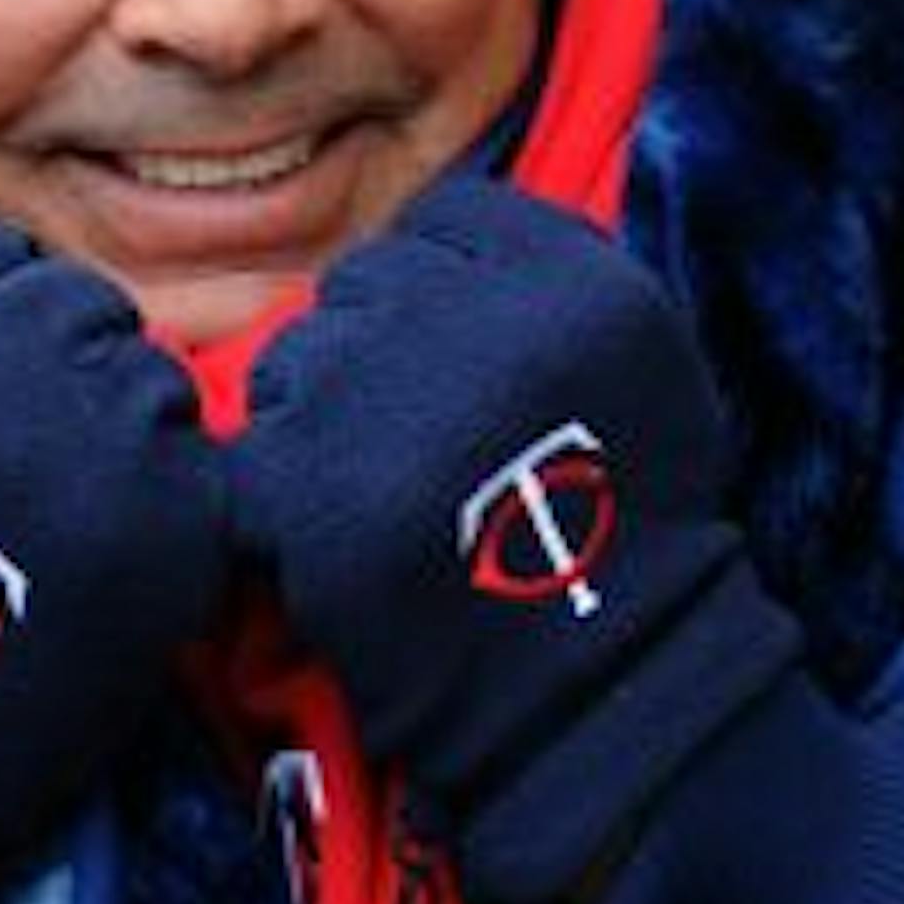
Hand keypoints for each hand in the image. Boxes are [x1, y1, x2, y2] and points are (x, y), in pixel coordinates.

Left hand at [230, 176, 798, 903]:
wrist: (592, 685)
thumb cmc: (628, 531)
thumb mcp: (645, 367)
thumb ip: (556, 289)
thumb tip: (458, 246)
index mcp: (572, 278)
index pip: (453, 218)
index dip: (443, 282)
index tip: (452, 350)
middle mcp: (475, 314)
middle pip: (368, 279)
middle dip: (380, 347)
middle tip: (416, 439)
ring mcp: (381, 392)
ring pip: (301, 351)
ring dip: (323, 409)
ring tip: (384, 492)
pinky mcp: (306, 474)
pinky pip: (258, 438)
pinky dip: (283, 485)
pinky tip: (338, 534)